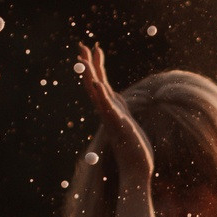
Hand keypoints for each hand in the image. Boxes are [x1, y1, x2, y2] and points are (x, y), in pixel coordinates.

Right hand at [78, 41, 150, 178]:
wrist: (136, 170)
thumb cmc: (134, 150)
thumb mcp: (126, 122)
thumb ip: (119, 110)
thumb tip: (115, 100)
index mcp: (110, 109)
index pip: (99, 83)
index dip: (95, 65)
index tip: (92, 48)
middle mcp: (108, 112)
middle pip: (94, 84)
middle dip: (88, 65)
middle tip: (81, 45)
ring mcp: (112, 118)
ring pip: (98, 93)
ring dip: (91, 76)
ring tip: (85, 60)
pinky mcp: (119, 125)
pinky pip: (108, 108)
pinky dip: (102, 95)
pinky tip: (98, 84)